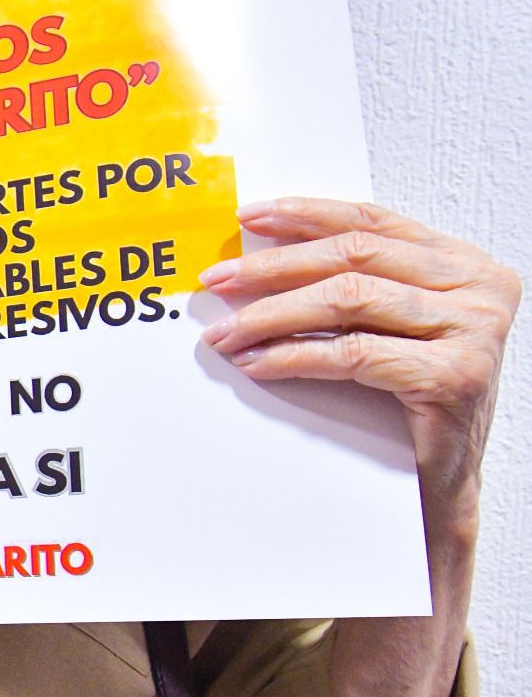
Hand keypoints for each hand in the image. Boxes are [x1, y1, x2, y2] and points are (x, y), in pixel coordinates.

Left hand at [199, 197, 519, 508]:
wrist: (440, 479)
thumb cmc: (409, 402)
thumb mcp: (387, 327)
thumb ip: (353, 287)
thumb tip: (261, 264)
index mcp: (462, 264)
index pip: (372, 223)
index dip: (306, 216)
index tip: (250, 217)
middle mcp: (478, 287)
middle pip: (355, 256)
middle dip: (275, 267)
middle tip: (219, 280)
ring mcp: (473, 329)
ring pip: (349, 299)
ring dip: (274, 314)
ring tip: (228, 332)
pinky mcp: (454, 375)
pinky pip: (352, 354)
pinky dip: (294, 356)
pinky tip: (258, 362)